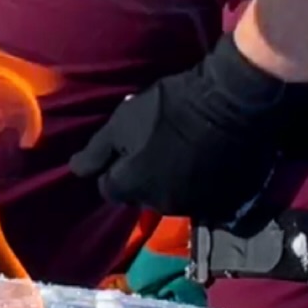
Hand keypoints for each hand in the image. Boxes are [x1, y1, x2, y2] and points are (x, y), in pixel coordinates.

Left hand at [69, 35, 288, 224]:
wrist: (230, 102)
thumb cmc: (170, 107)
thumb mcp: (122, 121)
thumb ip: (96, 151)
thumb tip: (76, 170)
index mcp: (133, 187)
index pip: (109, 188)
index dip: (114, 167)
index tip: (125, 147)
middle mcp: (160, 205)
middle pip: (140, 195)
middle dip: (140, 175)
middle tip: (152, 145)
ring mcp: (193, 205)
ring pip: (169, 196)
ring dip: (168, 180)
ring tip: (178, 151)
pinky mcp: (222, 200)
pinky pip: (200, 196)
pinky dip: (197, 183)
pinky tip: (202, 160)